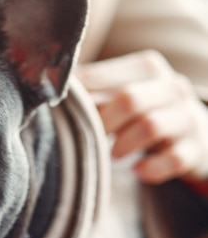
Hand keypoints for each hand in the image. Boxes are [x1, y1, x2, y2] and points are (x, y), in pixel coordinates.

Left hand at [76, 50, 207, 183]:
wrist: (195, 133)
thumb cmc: (142, 111)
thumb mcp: (121, 92)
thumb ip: (90, 90)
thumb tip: (44, 91)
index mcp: (146, 67)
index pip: (102, 76)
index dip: (80, 99)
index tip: (66, 116)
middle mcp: (172, 86)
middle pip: (128, 99)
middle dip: (102, 123)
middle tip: (92, 138)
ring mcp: (188, 116)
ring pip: (151, 126)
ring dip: (123, 144)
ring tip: (112, 154)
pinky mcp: (197, 147)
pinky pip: (174, 158)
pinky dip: (151, 168)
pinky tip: (137, 171)